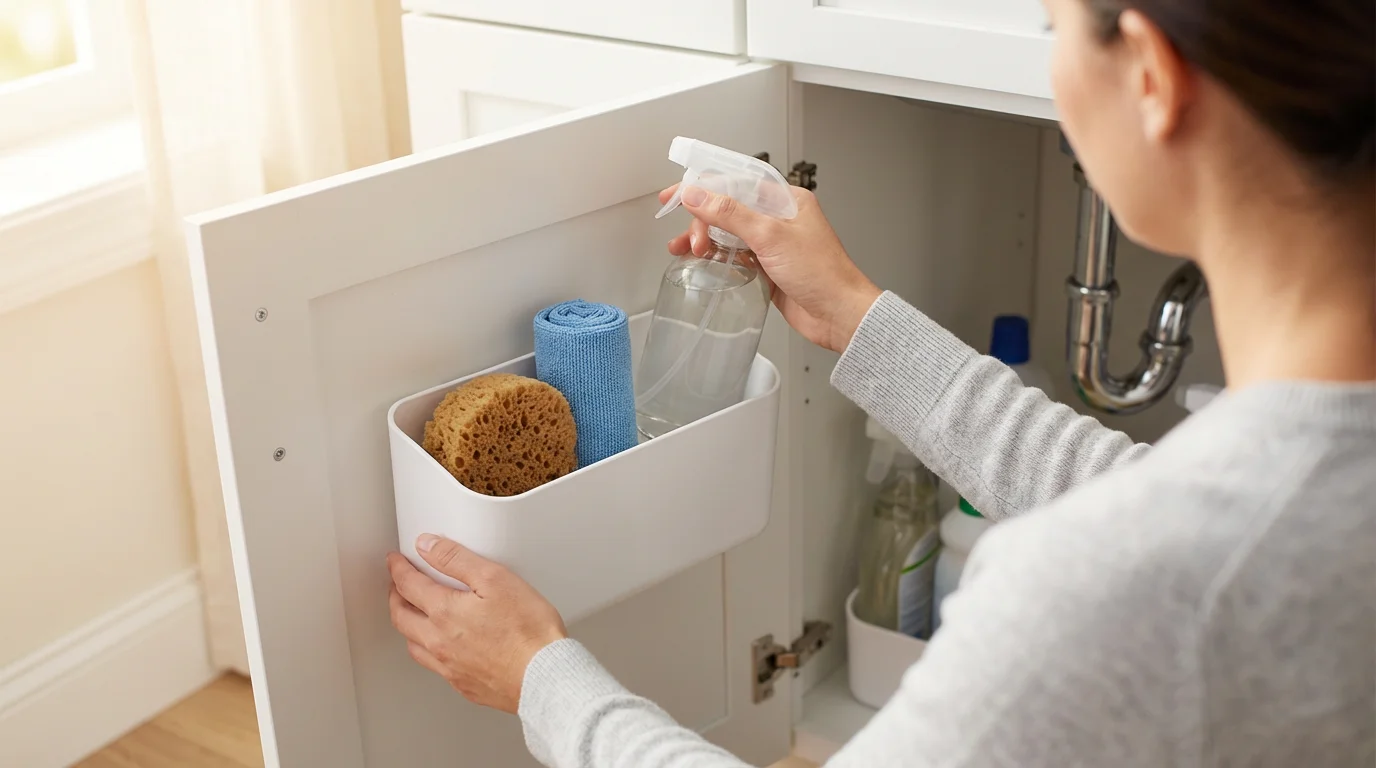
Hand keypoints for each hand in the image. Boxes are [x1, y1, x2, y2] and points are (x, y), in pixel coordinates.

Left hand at [387, 534, 567, 713]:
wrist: (544, 675)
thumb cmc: (528, 630)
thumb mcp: (495, 578)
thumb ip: (456, 559)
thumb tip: (427, 546)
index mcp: (443, 612)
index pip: (408, 585)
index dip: (397, 568)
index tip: (395, 561)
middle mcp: (438, 641)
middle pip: (401, 616)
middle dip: (395, 595)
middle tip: (397, 584)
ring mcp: (449, 666)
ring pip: (412, 644)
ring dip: (406, 624)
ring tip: (412, 613)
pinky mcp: (462, 683)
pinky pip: (432, 664)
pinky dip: (426, 649)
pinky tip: (439, 644)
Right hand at [660, 183, 881, 352]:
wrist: (839, 315)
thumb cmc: (822, 274)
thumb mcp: (771, 236)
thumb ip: (730, 213)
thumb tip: (696, 195)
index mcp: (786, 199)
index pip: (735, 182)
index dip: (702, 187)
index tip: (675, 195)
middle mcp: (779, 218)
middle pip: (727, 208)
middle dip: (702, 220)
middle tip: (692, 240)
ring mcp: (772, 244)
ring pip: (728, 233)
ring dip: (704, 239)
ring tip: (684, 251)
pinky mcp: (767, 267)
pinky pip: (734, 256)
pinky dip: (716, 257)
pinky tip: (701, 262)